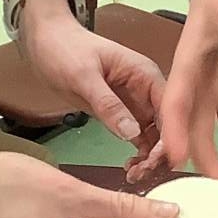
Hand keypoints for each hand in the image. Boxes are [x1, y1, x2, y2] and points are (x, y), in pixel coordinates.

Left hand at [18, 0, 164, 167]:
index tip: (159, 161)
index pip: (170, 108)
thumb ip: (108, 104)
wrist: (46, 42)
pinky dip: (138, 154)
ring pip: (155, 136)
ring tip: (134, 176)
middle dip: (160, 152)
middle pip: (167, 126)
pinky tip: (130, 169)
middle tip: (143, 174)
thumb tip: (133, 133)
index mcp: (145, 74)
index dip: (171, 135)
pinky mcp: (122, 114)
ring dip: (150, 158)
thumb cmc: (65, 49)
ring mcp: (136, 103)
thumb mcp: (83, 76)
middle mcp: (147, 90)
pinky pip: (138, 138)